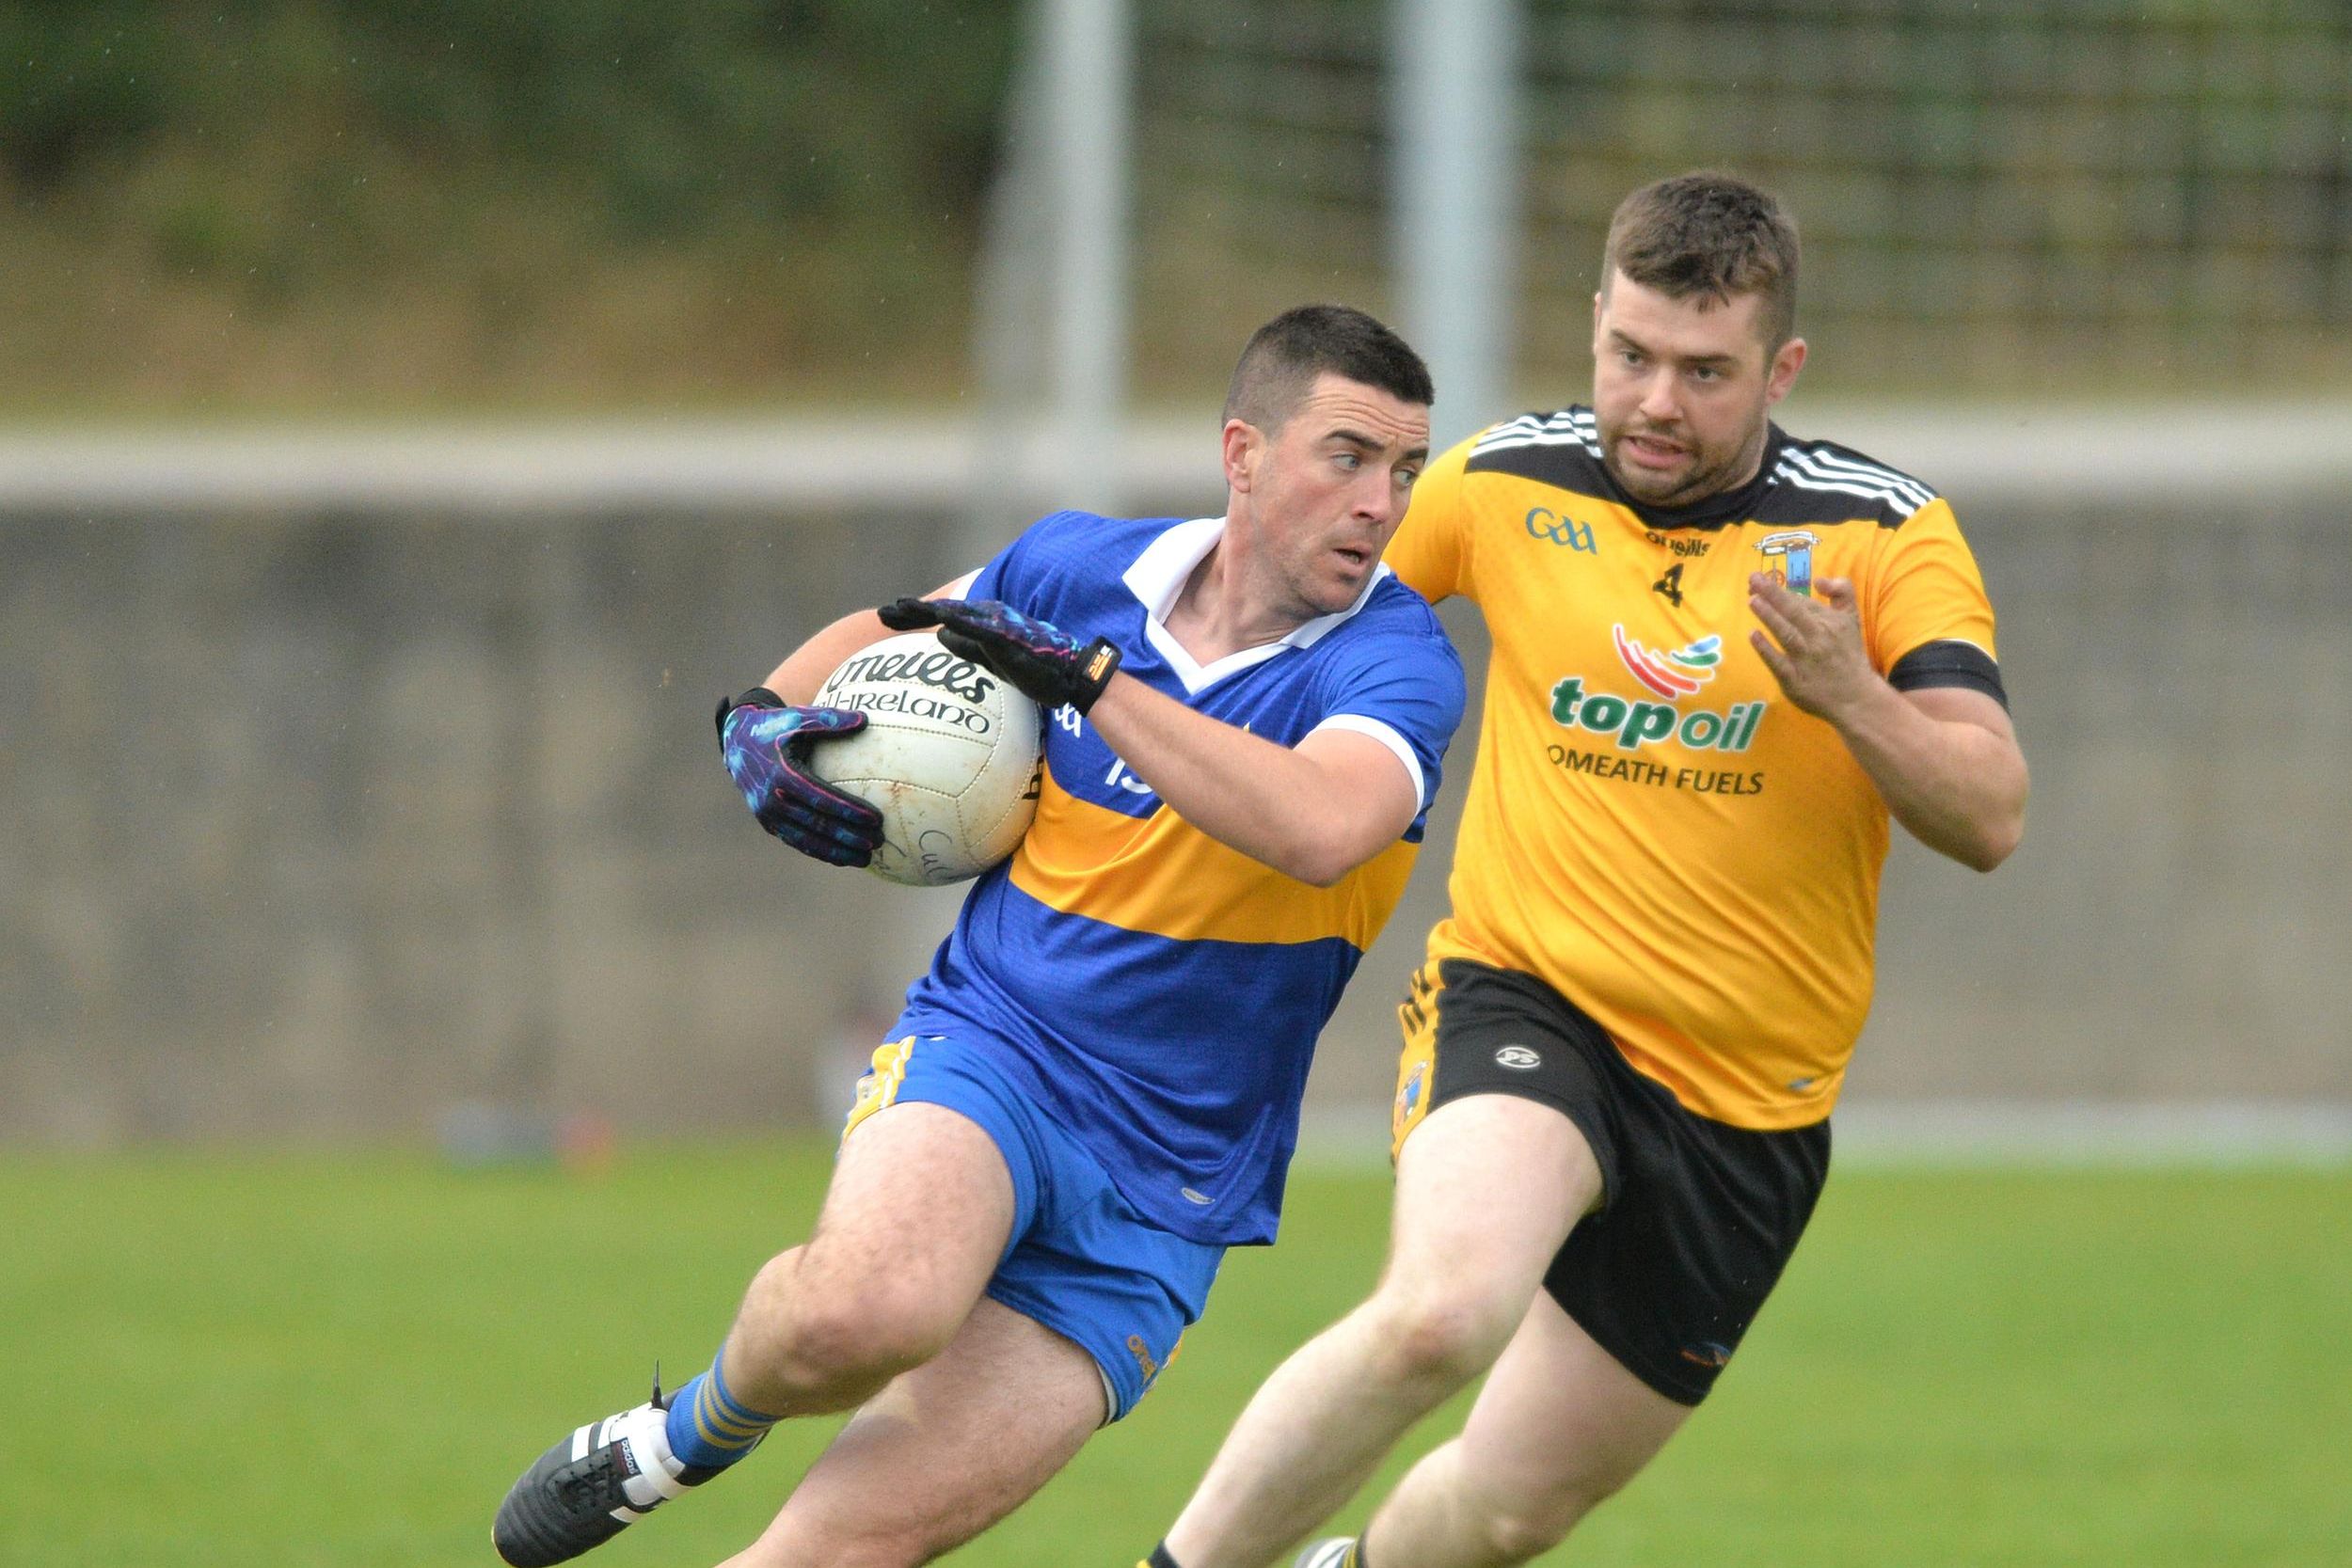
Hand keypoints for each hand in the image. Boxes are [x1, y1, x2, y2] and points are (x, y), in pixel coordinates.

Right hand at [714, 689, 883, 866]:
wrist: (737, 743)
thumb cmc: (774, 727)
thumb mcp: (797, 717)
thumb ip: (829, 720)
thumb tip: (865, 720)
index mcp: (782, 775)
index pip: (822, 799)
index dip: (850, 811)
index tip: (876, 819)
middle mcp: (773, 800)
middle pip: (818, 825)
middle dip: (850, 837)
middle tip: (879, 841)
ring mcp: (768, 816)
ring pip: (807, 841)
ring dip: (838, 853)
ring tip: (867, 859)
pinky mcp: (768, 824)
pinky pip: (797, 842)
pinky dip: (821, 852)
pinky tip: (844, 857)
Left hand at [876, 597, 1121, 714]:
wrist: (1067, 674)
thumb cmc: (1034, 667)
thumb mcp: (990, 659)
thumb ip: (966, 646)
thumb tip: (938, 636)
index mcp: (981, 623)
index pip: (941, 618)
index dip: (913, 617)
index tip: (887, 619)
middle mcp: (986, 617)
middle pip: (941, 611)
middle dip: (911, 611)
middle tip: (882, 613)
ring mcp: (996, 625)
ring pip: (955, 613)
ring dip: (928, 610)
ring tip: (900, 608)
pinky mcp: (1006, 636)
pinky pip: (977, 627)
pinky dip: (956, 620)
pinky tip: (937, 617)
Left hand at [1748, 575, 1880, 720]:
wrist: (1856, 696)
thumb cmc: (1848, 653)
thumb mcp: (1852, 618)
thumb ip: (1843, 591)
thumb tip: (1819, 579)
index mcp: (1831, 621)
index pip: (1802, 603)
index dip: (1779, 591)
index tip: (1760, 579)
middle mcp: (1819, 637)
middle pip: (1795, 612)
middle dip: (1774, 594)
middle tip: (1754, 579)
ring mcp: (1806, 659)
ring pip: (1787, 633)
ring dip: (1769, 616)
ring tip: (1753, 600)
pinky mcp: (1795, 680)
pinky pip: (1778, 663)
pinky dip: (1766, 649)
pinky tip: (1753, 635)